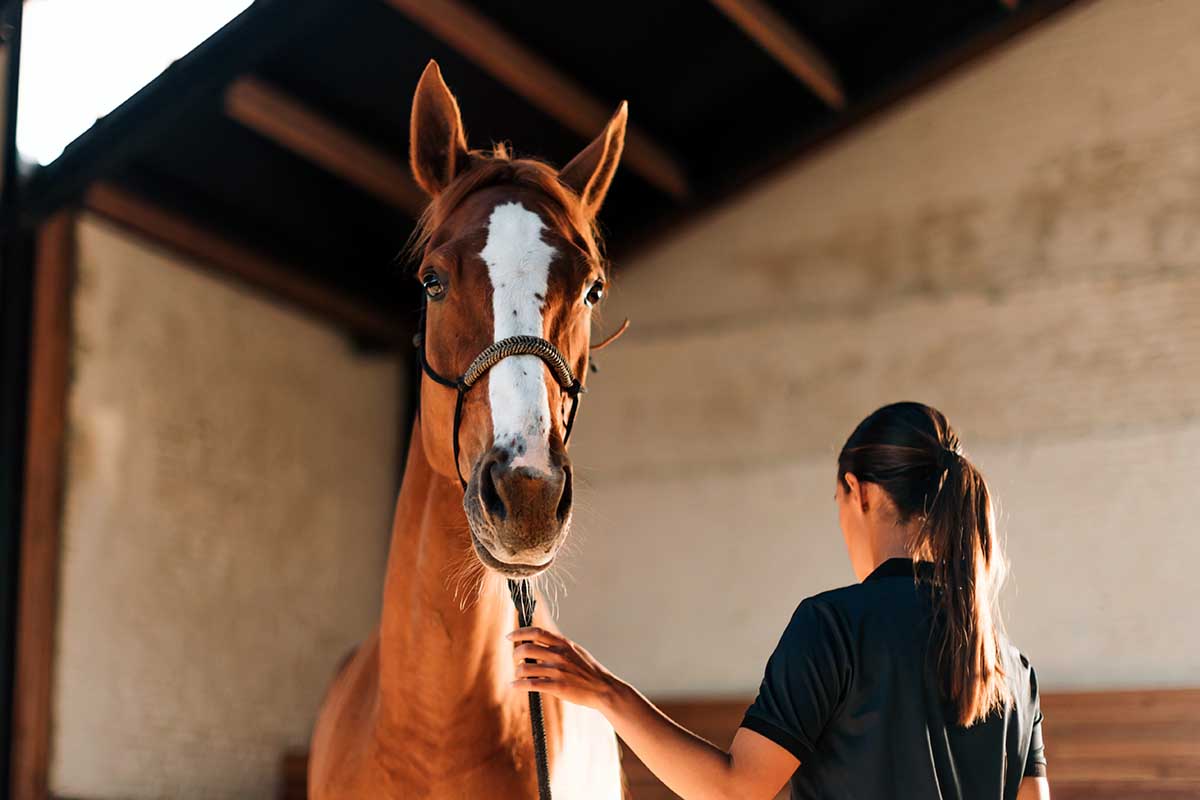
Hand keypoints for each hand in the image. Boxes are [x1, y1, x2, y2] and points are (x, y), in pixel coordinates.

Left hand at [507, 626, 621, 710]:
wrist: (603, 688)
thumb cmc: (589, 670)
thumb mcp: (576, 650)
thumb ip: (559, 645)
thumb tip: (540, 640)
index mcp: (563, 643)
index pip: (536, 632)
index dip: (519, 633)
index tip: (509, 637)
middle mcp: (558, 654)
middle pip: (526, 648)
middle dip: (515, 654)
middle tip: (515, 660)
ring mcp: (557, 670)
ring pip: (525, 668)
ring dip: (517, 672)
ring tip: (518, 676)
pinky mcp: (557, 686)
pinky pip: (530, 684)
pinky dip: (518, 685)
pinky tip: (515, 686)